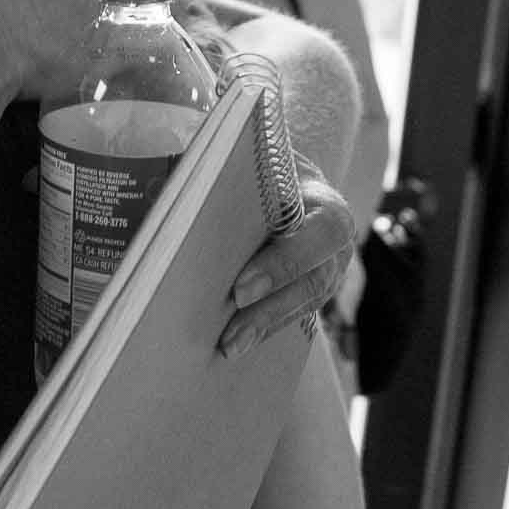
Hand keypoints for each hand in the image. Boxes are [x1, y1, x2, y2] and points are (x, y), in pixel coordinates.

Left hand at [218, 175, 356, 357]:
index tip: (241, 289)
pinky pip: (294, 314)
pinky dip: (265, 329)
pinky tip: (237, 345)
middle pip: (311, 281)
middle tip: (228, 331)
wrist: (294, 183)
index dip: (284, 264)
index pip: (320, 235)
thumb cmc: (268, 170)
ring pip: (303, 304)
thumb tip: (173, 174)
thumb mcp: (259, 161)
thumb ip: (230, 174)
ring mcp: (330, 271)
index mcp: (326, 204)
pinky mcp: (313, 291)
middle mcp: (335, 244)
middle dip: (268, 308)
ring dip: (264, 327)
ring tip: (228, 346)